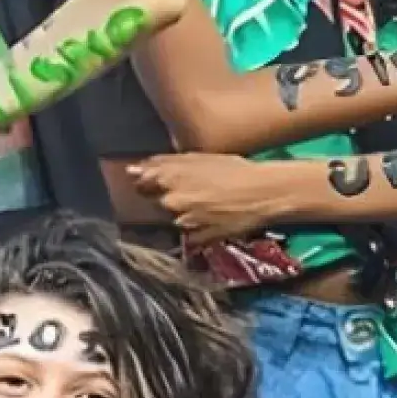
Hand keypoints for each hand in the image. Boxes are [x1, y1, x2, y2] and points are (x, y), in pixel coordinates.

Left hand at [130, 151, 286, 246]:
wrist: (263, 193)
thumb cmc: (234, 170)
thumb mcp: (198, 157)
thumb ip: (162, 164)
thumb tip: (133, 170)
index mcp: (168, 177)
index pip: (141, 184)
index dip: (151, 183)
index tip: (161, 182)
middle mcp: (171, 201)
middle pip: (158, 203)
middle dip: (170, 199)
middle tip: (195, 193)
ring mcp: (183, 223)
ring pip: (175, 219)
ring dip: (186, 214)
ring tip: (210, 205)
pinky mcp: (197, 239)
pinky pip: (189, 237)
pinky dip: (197, 230)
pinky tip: (214, 219)